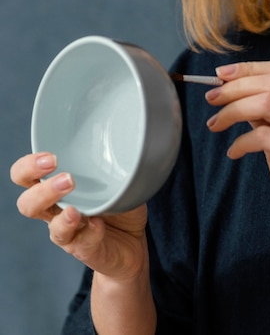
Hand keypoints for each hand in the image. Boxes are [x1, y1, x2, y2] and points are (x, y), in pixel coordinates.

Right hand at [10, 152, 147, 281]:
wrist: (132, 243)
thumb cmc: (118, 204)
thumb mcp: (116, 177)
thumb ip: (114, 160)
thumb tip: (130, 131)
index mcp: (57, 189)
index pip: (26, 177)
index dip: (28, 167)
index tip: (50, 156)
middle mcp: (57, 211)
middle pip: (28, 204)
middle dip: (42, 190)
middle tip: (67, 179)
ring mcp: (70, 232)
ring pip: (52, 228)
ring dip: (64, 216)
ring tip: (76, 208)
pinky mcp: (86, 249)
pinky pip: (82, 243)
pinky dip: (90, 233)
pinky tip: (98, 225)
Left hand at [205, 59, 269, 237]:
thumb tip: (235, 89)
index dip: (252, 68)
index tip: (223, 74)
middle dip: (238, 85)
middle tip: (212, 97)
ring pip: (268, 102)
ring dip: (234, 109)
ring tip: (216, 122)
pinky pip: (263, 135)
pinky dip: (241, 141)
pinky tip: (234, 151)